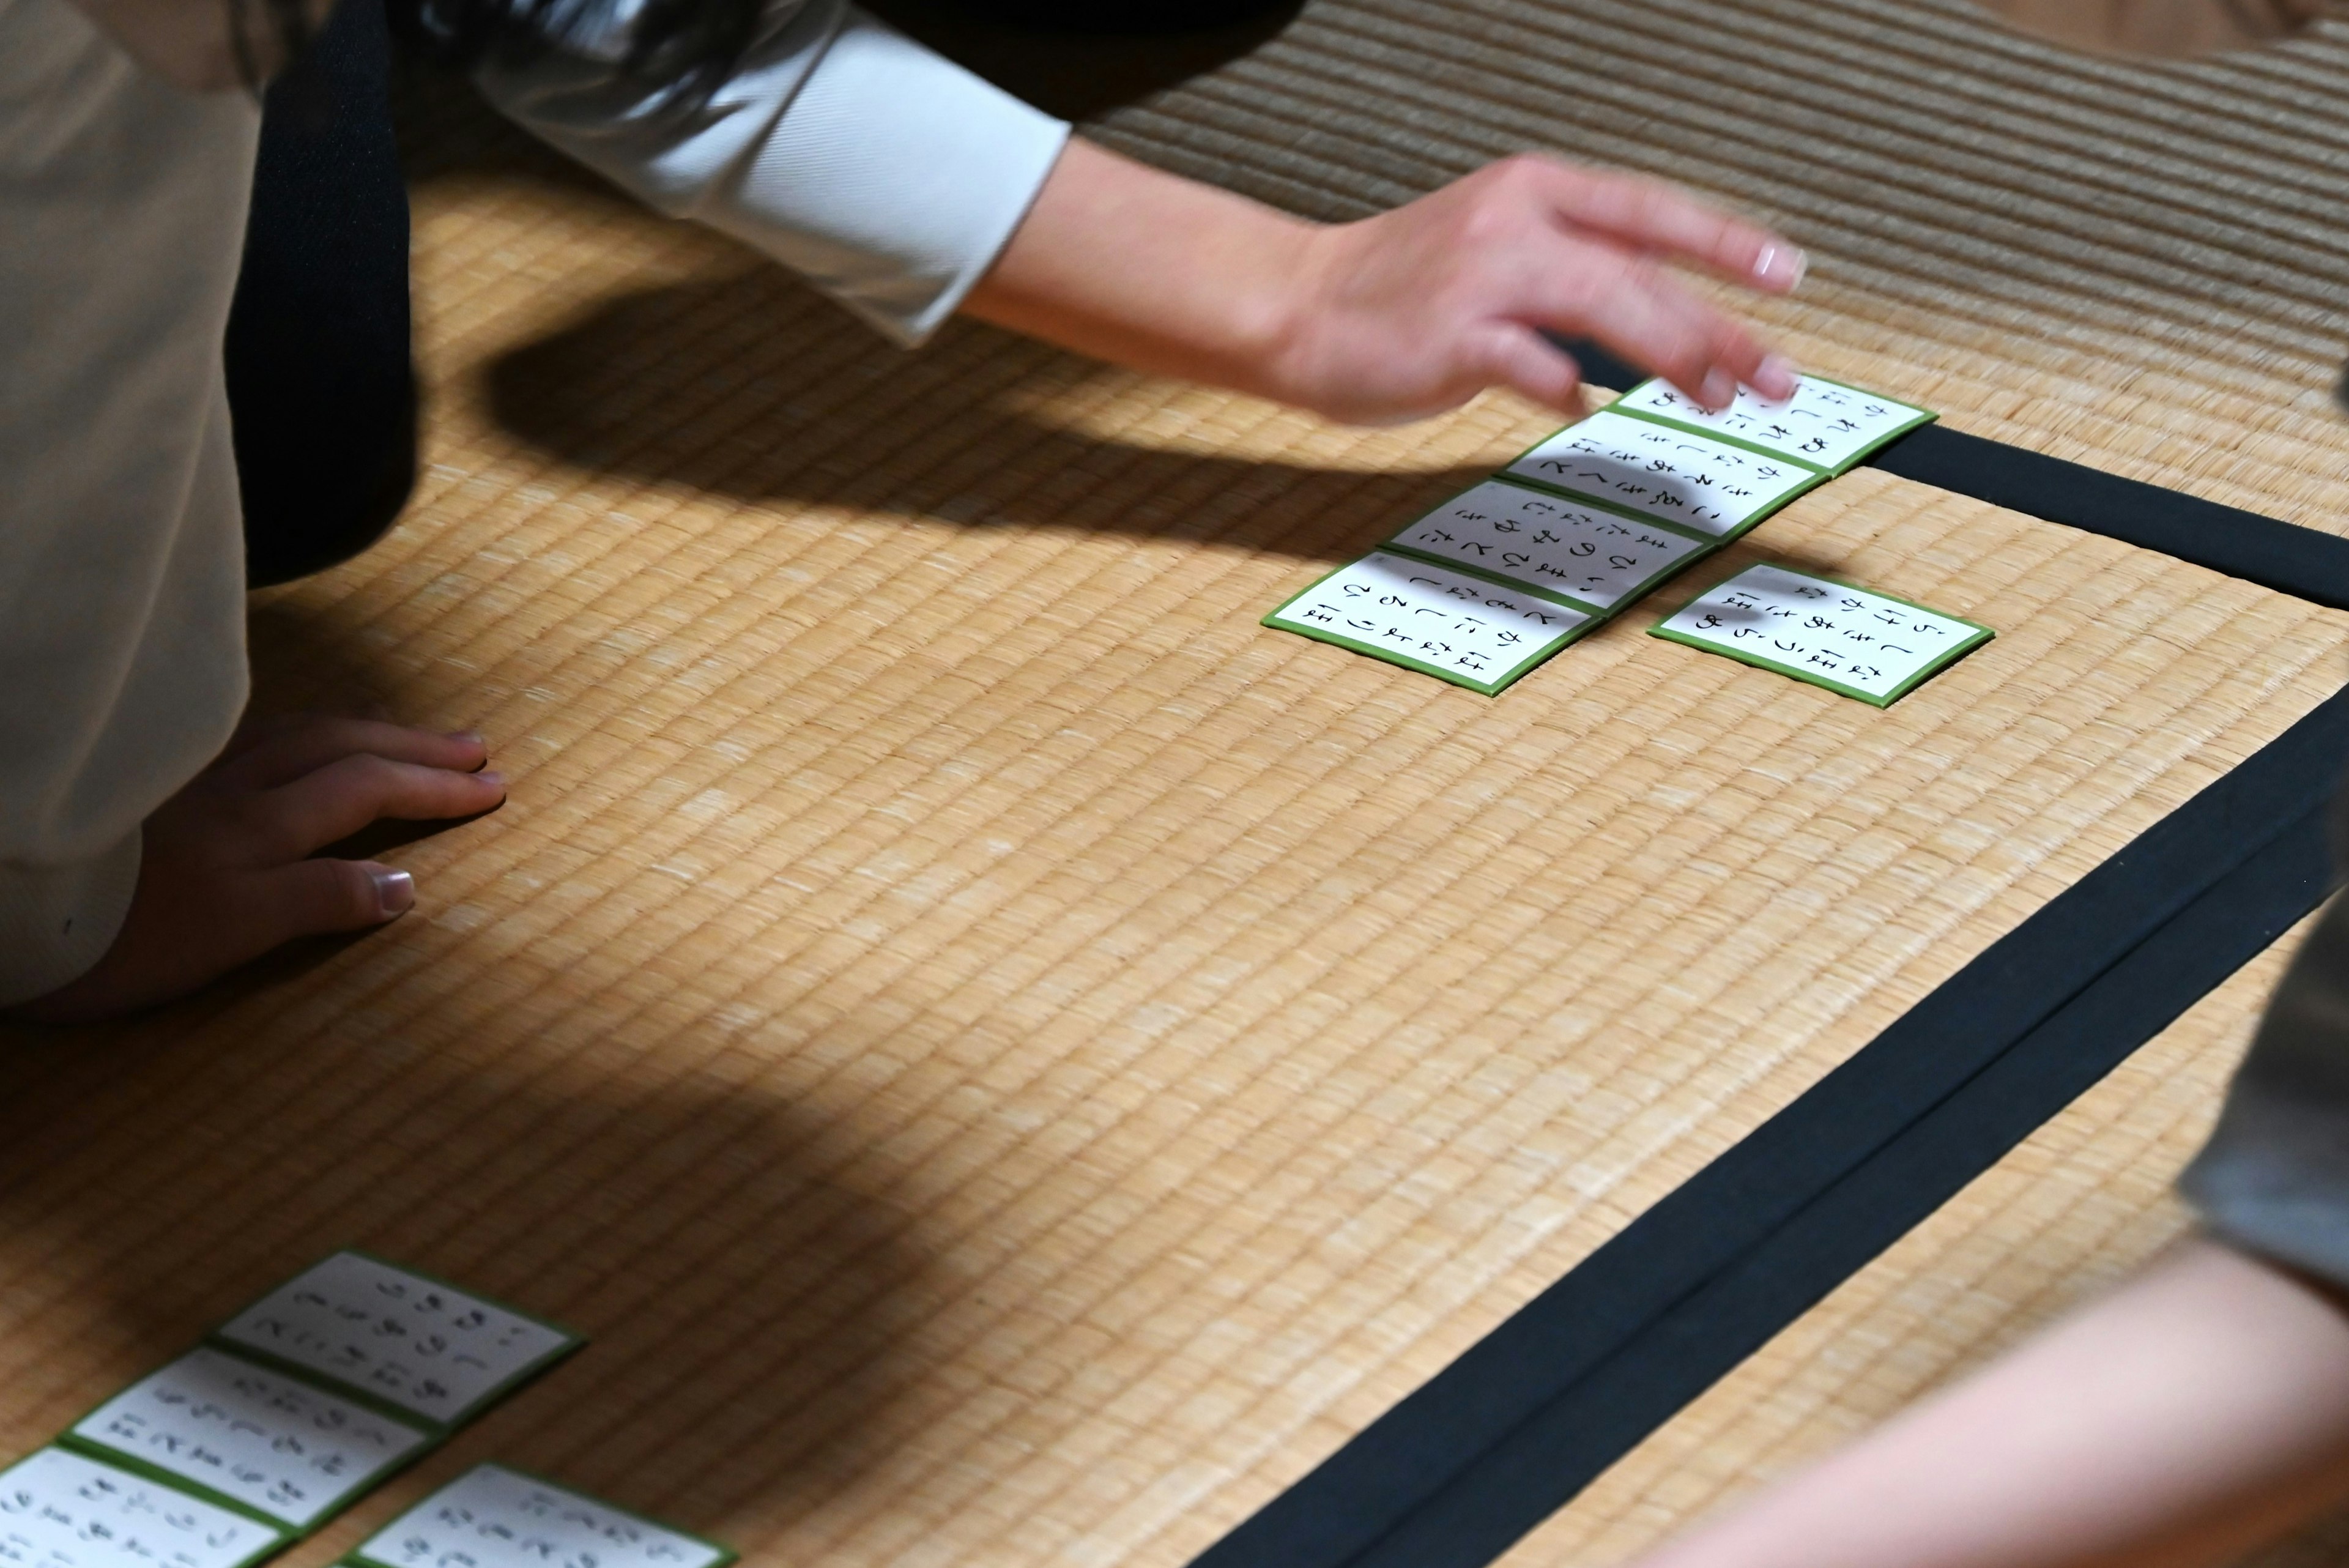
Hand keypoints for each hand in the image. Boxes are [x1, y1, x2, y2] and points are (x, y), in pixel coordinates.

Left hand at [8, 715, 505, 1023]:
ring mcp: (192, 781)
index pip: (370, 788)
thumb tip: (406, 884)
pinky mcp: (154, 786)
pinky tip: (297, 743)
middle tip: (474, 747)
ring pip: (293, 734)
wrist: (16, 907)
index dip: (435, 788)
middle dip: (414, 746)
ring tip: (403, 735)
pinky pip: (249, 742)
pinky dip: (298, 736)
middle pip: (340, 746)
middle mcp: (235, 788)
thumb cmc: (124, 933)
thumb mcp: (235, 930)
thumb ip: (321, 899)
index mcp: (264, 825)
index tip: (495, 787)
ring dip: (361, 730)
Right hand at [1269, 153, 1803, 422]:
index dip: (1725, 242)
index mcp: (1532, 191)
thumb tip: (1662, 322)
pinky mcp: (1448, 337)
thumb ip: (1574, 270)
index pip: (1651, 211)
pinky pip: (1529, 366)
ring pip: (1603, 305)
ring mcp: (1480, 278)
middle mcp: (1514, 223)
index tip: (1787, 275)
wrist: (1296, 305)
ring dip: (1670, 354)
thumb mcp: (1497, 248)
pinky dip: (1564, 389)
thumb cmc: (1402, 290)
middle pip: (1642, 270)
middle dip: (1719, 326)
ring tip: (1715, 393)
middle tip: (1776, 375)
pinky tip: (1583, 410)